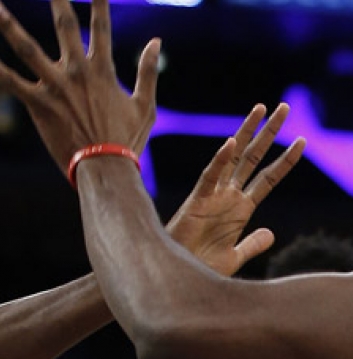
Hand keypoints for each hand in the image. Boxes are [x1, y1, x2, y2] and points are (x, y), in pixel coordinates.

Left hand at [0, 0, 158, 177]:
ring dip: (7, 24)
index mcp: (102, 70)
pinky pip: (10, 83)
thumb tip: (156, 41)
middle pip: (63, 23)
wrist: (107, 167)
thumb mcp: (145, 106)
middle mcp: (77, 71)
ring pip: (25, 47)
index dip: (98, 1)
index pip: (101, 26)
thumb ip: (147, 71)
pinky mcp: (39, 103)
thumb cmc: (127, 140)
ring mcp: (55, 85)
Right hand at [167, 103, 305, 276]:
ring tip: (261, 108)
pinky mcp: (198, 201)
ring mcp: (215, 195)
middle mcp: (230, 195)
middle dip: (270, 133)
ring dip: (248, 132)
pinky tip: (231, 142)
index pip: (269, 177)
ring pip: (234, 157)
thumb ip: (253, 244)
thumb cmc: (202, 265)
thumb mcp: (236, 257)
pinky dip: (220, 160)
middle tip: (285, 108)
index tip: (302, 141)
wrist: (181, 275)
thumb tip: (271, 234)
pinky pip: (211, 176)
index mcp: (242, 207)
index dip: (286, 160)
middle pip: (254, 158)